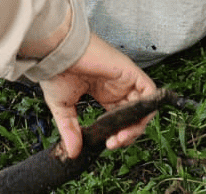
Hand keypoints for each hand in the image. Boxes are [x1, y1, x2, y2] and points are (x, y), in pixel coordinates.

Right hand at [38, 34, 157, 157]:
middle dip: (128, 134)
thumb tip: (72, 152)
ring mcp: (124, 80)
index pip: (119, 118)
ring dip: (137, 126)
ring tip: (122, 137)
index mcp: (102, 93)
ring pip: (143, 107)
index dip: (117, 134)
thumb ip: (70, 130)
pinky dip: (148, 107)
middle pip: (133, 116)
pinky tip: (134, 121)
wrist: (56, 53)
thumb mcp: (62, 107)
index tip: (106, 145)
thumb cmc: (56, 72)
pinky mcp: (130, 72)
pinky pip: (149, 91)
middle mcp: (116, 87)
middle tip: (114, 143)